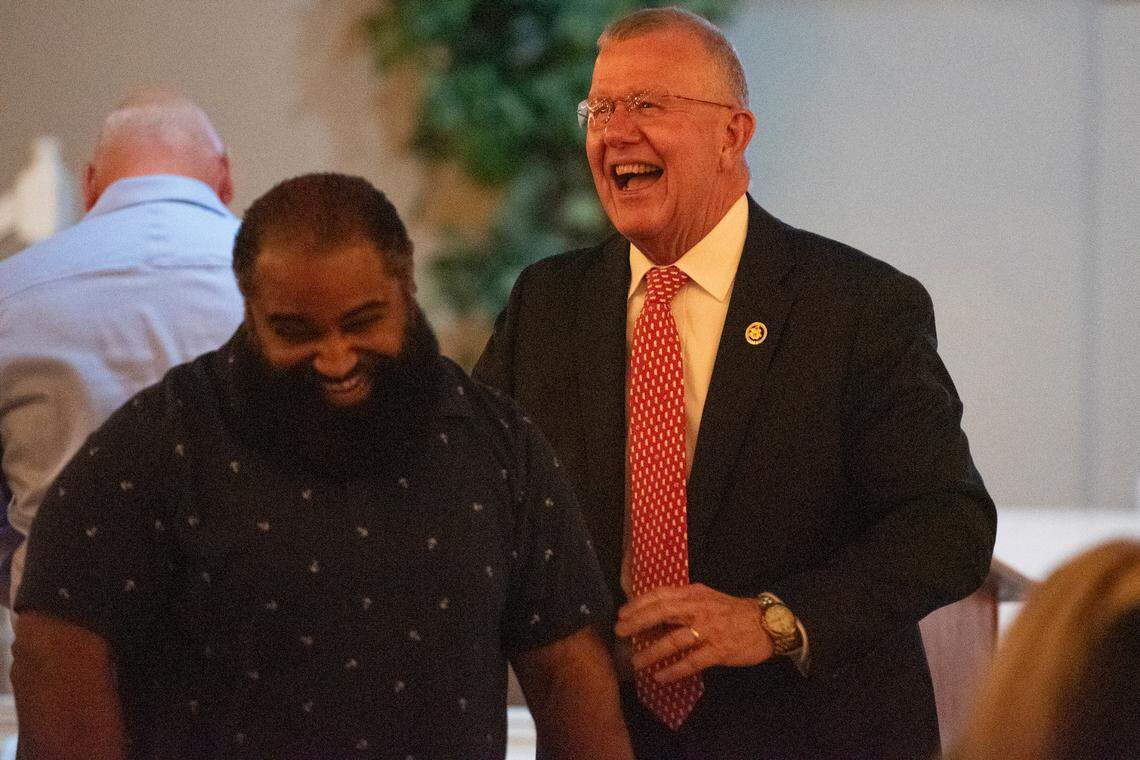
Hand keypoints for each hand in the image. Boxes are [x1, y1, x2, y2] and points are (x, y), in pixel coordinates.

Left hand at [614, 583, 773, 683]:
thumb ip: (684, 603)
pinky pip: (691, 662)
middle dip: (637, 622)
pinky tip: (660, 677)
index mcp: (694, 594)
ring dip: (652, 651)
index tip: (622, 614)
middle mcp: (699, 609)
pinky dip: (674, 670)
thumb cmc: (732, 611)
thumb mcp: (707, 598)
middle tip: (620, 633)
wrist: (767, 624)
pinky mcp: (718, 650)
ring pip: (673, 640)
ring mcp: (709, 630)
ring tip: (636, 661)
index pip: (660, 594)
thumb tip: (654, 613)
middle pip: (662, 612)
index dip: (639, 603)